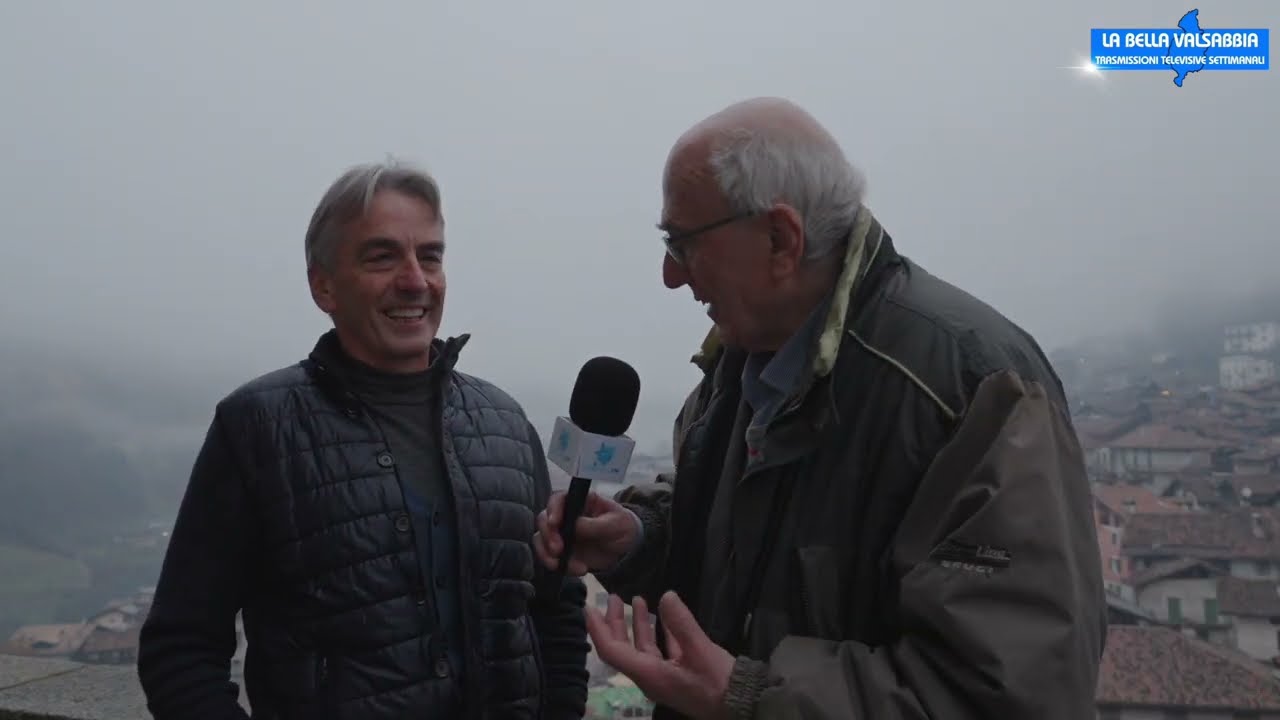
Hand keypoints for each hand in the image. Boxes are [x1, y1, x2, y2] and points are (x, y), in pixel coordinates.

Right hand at [533, 490, 638, 575]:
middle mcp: (565, 516)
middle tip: (558, 550)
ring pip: (541, 540)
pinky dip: (559, 566)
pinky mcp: (562, 552)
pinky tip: (578, 570)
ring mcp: (561, 534)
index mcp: (579, 501)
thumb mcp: (616, 523)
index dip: (553, 510)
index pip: (558, 499)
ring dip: (547, 554)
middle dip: (547, 535)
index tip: (555, 523)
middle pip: (543, 520)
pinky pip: (551, 558)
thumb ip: (595, 525)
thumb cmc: (622, 527)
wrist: (627, 548)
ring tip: (560, 565)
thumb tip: (575, 526)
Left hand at [587, 591, 733, 719]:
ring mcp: (665, 677)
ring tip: (638, 599)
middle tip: (613, 597)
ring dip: (638, 625)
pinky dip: (661, 633)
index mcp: (649, 675)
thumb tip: (666, 595)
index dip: (598, 629)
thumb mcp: (701, 651)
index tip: (589, 608)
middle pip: (623, 649)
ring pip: (643, 649)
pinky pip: (662, 651)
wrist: (744, 706)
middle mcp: (651, 677)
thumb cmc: (719, 683)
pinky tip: (665, 615)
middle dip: (615, 623)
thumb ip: (682, 623)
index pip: (612, 651)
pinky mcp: (680, 674)